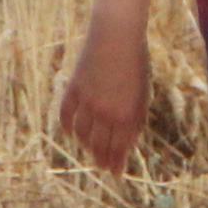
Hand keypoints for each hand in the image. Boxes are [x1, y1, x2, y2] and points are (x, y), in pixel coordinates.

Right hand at [55, 24, 150, 172]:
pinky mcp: (74, 88)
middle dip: (101, 158)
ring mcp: (88, 101)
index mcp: (127, 115)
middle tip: (102, 166)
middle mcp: (106, 112)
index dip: (116, 162)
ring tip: (89, 149)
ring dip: (85, 144)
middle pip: (99, 144)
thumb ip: (134, 119)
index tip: (115, 172)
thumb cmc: (135, 64)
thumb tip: (125, 143)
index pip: (118, 147)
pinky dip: (67, 126)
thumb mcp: (142, 94)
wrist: (117, 35)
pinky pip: (66, 114)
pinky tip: (71, 132)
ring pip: (82, 132)